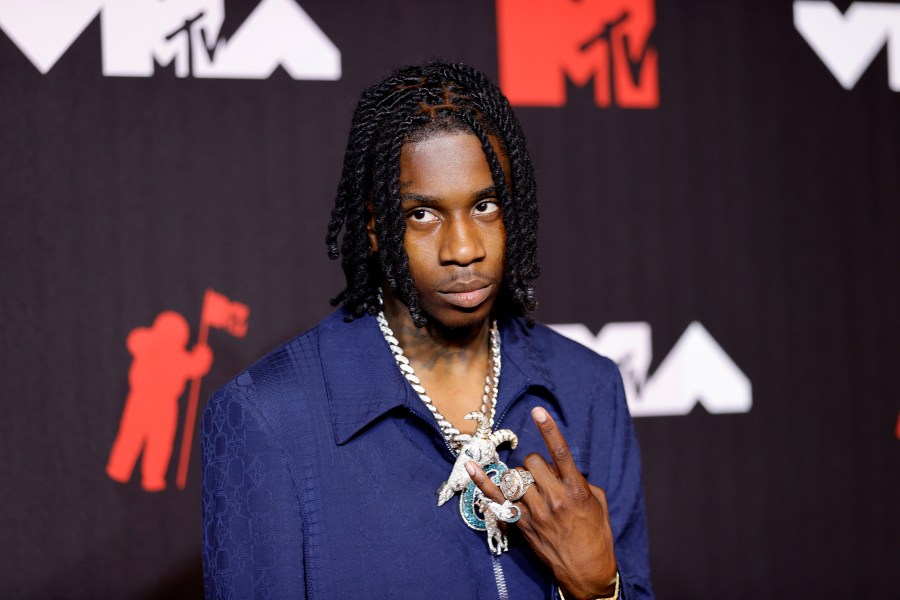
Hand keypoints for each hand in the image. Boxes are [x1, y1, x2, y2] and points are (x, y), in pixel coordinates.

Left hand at [466, 406, 616, 599]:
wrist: (587, 571)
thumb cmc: (596, 536)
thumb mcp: (597, 503)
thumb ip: (580, 481)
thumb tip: (563, 469)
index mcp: (577, 489)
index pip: (560, 452)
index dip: (549, 429)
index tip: (538, 410)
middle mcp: (555, 497)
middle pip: (532, 462)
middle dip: (535, 464)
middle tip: (542, 478)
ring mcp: (536, 511)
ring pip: (516, 477)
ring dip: (521, 477)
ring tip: (530, 489)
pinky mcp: (522, 523)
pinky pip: (497, 498)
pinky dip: (482, 481)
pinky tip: (471, 466)